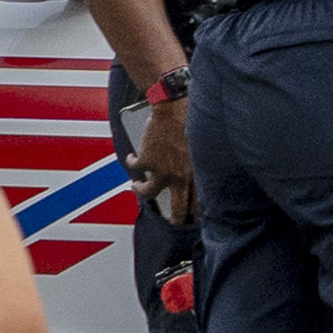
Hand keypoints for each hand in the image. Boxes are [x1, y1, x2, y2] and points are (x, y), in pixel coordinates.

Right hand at [138, 95, 192, 215]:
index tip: (197, 218)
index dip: (198, 210)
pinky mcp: (146, 161)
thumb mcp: (202, 143)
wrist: (174, 108)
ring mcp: (162, 170)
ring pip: (148, 192)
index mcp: (197, 171)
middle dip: (177, 219)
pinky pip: (134, 166)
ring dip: (140, 190)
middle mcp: (181, 175)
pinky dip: (131, 162)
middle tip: (174, 224)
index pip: (200, 198)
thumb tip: (198, 166)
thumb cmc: (191, 119)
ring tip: (136, 186)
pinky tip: (131, 158)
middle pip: (179, 206)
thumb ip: (199, 158)